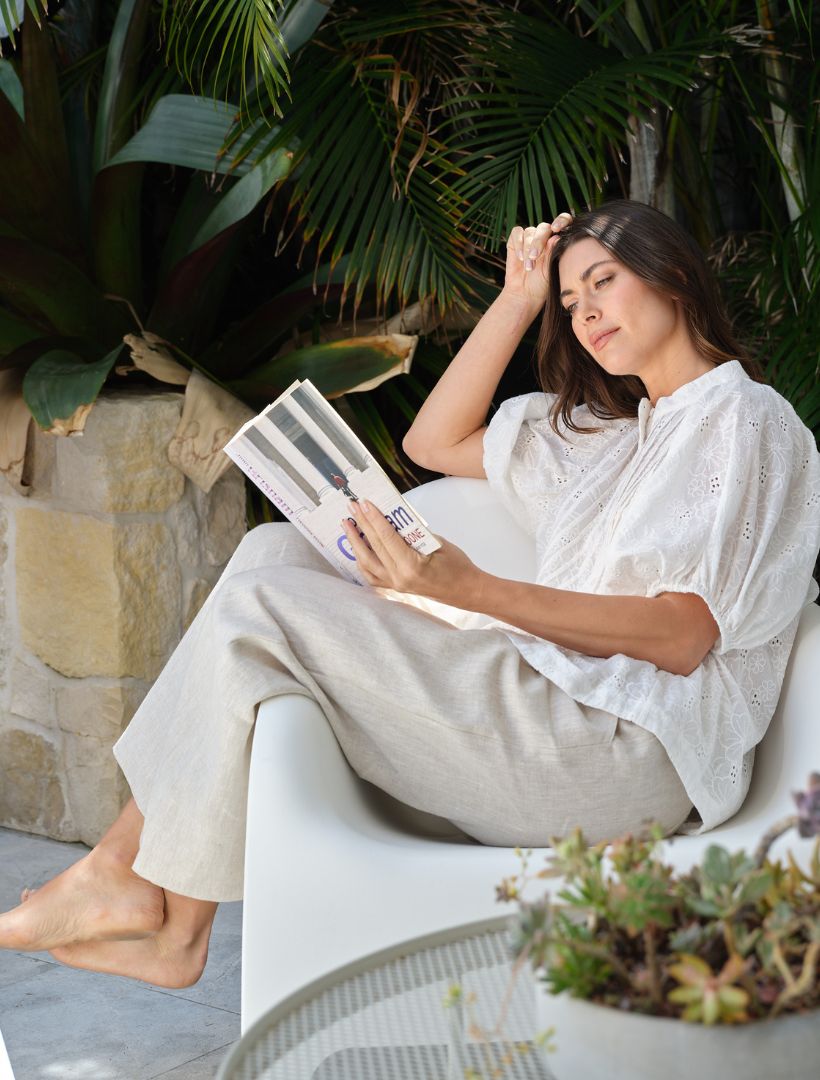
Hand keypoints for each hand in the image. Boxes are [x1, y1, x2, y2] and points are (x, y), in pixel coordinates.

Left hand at [341, 500, 483, 607]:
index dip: (374, 518)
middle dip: (361, 524)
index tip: (364, 503)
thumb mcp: (437, 542)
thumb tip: (391, 518)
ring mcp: (395, 585)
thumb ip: (412, 533)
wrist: (466, 590)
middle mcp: (399, 578)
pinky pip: (372, 576)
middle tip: (351, 507)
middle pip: (374, 547)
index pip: (386, 537)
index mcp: (411, 566)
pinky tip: (356, 548)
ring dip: (355, 542)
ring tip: (347, 525)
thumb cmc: (457, 565)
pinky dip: (362, 561)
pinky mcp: (395, 588)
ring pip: (367, 563)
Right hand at [502, 211, 573, 309]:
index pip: (563, 221)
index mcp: (557, 241)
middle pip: (543, 228)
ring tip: (528, 266)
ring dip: (527, 248)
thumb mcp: (551, 269)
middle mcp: (544, 237)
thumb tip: (556, 236)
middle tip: (534, 257)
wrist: (525, 293)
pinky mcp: (515, 241)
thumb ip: (553, 252)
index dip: (561, 220)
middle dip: (538, 242)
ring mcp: (529, 238)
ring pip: (529, 231)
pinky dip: (518, 243)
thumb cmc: (542, 283)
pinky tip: (520, 257)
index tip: (556, 229)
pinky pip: (516, 233)